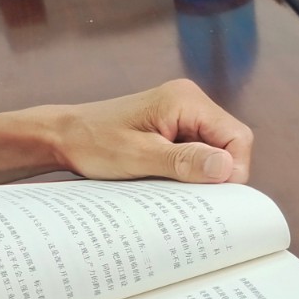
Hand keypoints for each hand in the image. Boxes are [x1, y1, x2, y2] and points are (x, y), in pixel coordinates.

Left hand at [42, 78, 252, 184]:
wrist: (61, 137)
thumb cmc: (92, 142)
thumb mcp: (138, 157)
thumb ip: (183, 161)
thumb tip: (227, 169)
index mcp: (186, 100)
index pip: (237, 137)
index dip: (235, 170)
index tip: (216, 198)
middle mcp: (189, 101)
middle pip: (229, 144)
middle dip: (218, 174)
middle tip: (193, 198)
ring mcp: (181, 114)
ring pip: (213, 151)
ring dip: (201, 174)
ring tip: (175, 190)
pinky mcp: (171, 128)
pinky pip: (195, 152)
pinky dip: (187, 171)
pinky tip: (167, 182)